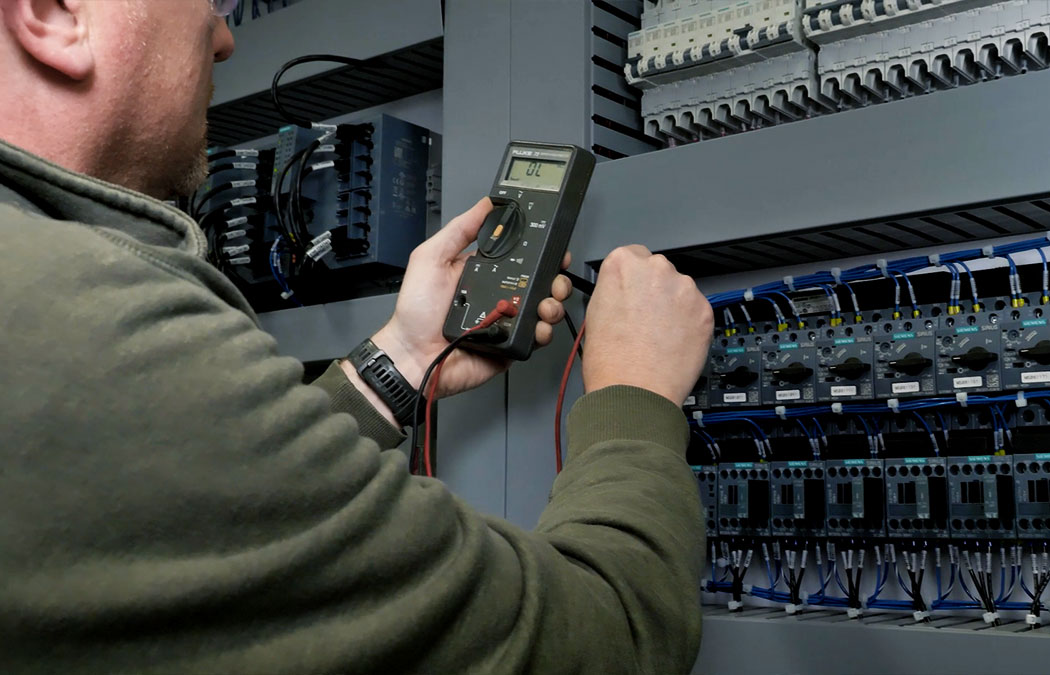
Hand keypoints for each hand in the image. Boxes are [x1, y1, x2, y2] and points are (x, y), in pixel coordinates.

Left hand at [369, 197, 572, 399]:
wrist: (413, 356)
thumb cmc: (416, 311)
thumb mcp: (431, 258)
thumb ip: (459, 230)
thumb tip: (485, 205)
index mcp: (484, 272)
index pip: (521, 257)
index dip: (541, 251)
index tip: (554, 246)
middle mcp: (499, 295)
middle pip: (541, 282)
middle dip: (556, 278)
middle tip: (555, 280)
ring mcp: (507, 321)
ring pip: (545, 308)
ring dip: (553, 303)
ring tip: (546, 305)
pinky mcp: (511, 345)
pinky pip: (536, 337)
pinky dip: (543, 331)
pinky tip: (538, 326)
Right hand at [582, 245, 713, 405]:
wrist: (634, 391)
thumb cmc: (610, 361)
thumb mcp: (595, 312)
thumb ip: (614, 291)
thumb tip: (625, 293)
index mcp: (622, 263)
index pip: (632, 255)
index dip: (633, 280)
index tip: (633, 294)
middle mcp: (656, 268)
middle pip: (659, 271)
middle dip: (655, 292)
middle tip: (644, 320)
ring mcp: (683, 288)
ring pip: (680, 291)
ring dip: (673, 308)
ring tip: (658, 337)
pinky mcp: (704, 310)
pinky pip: (697, 311)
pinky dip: (689, 325)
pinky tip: (673, 343)